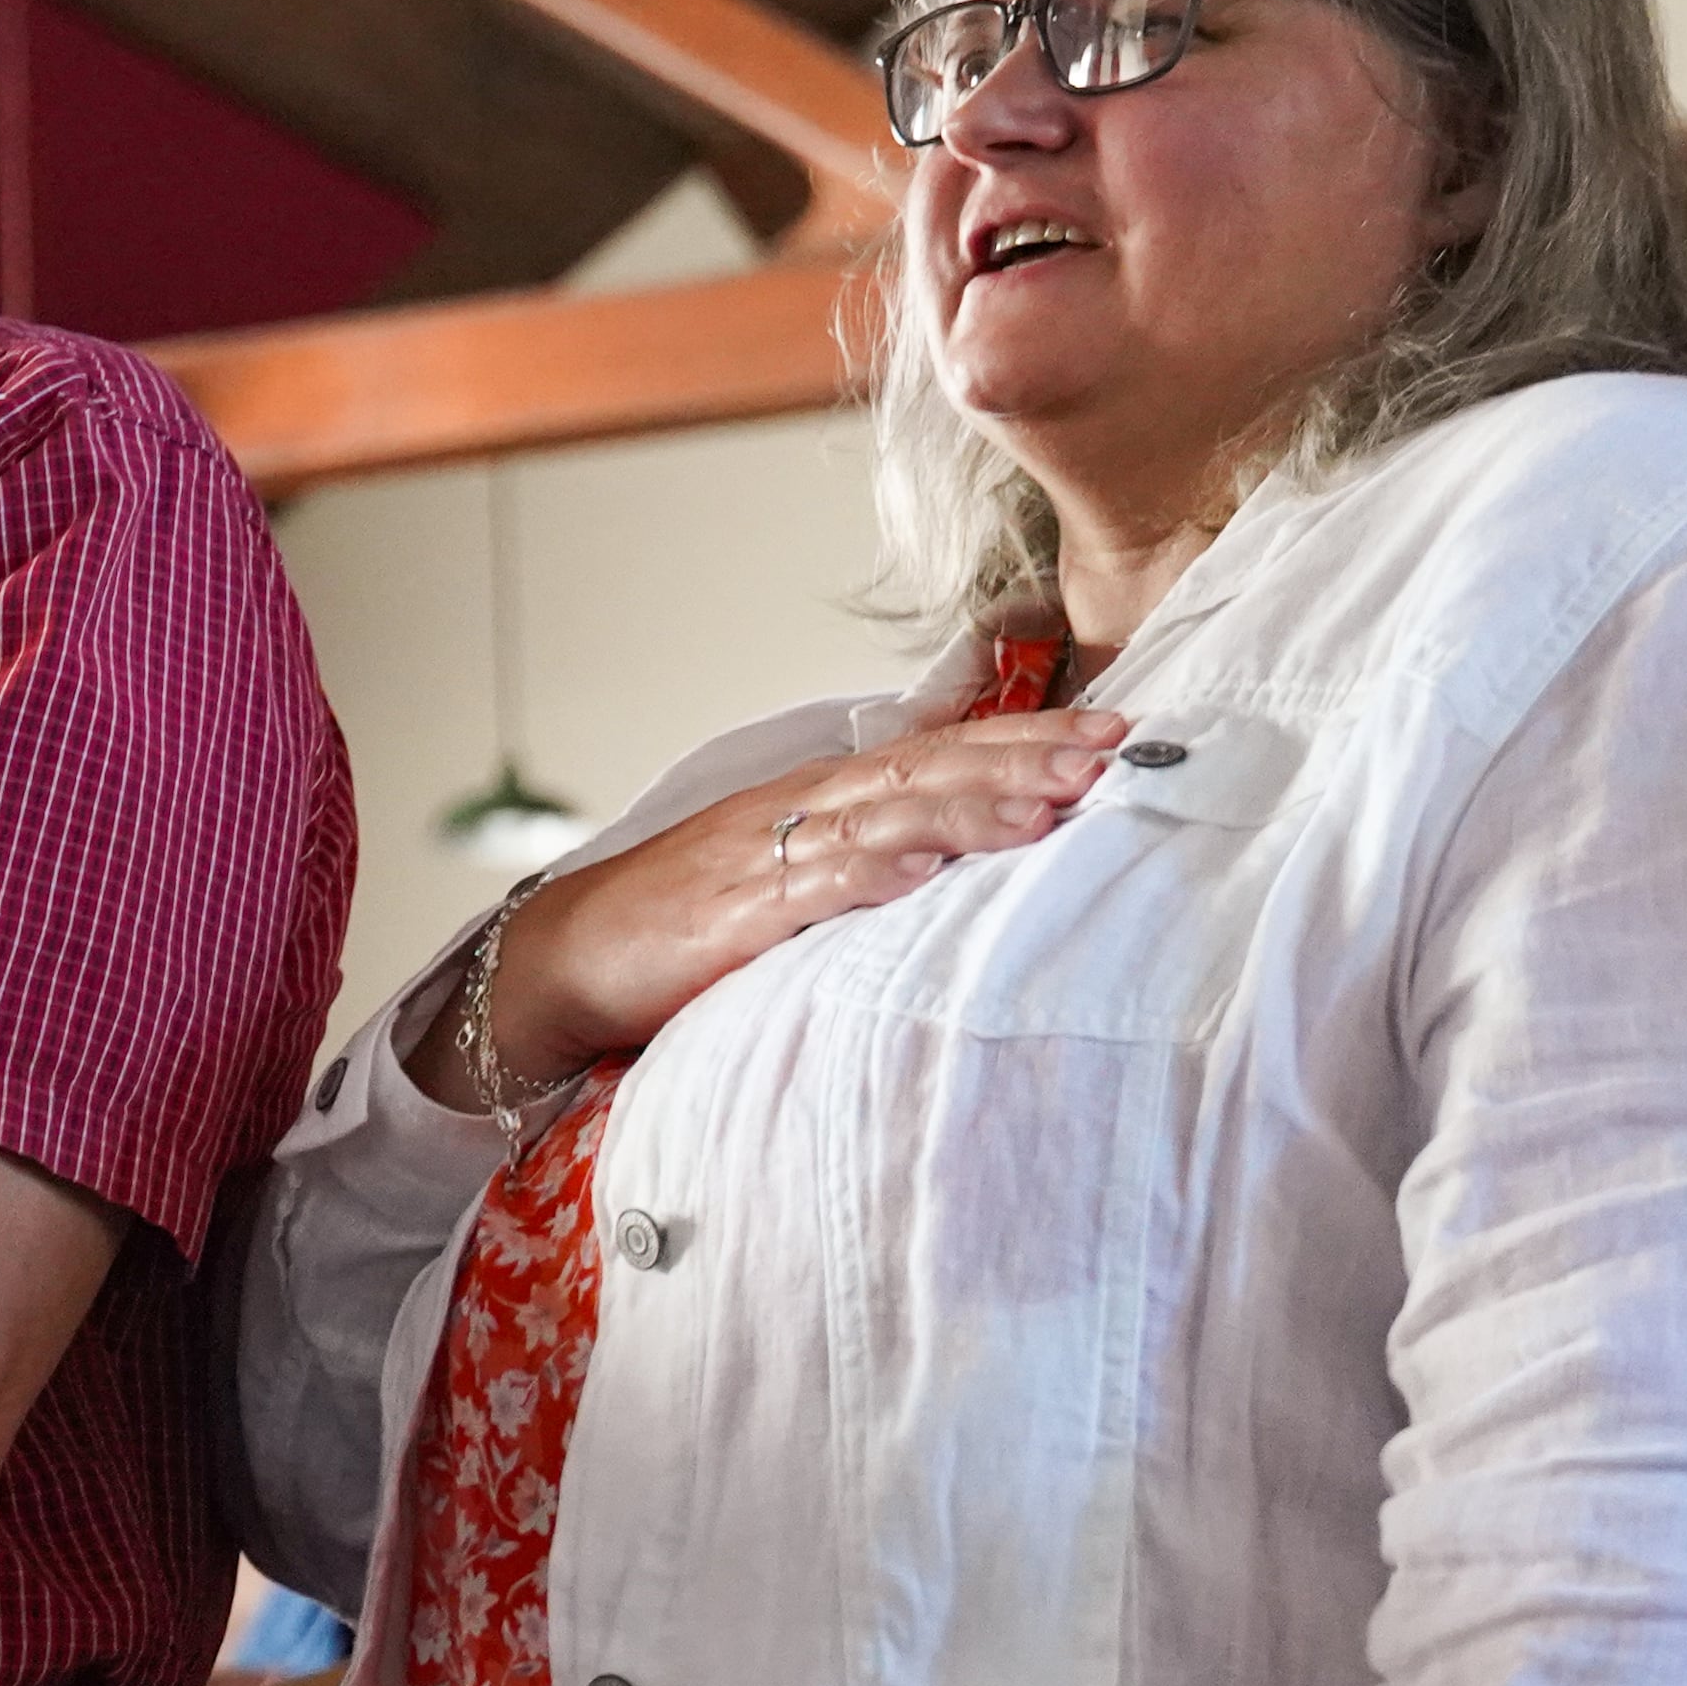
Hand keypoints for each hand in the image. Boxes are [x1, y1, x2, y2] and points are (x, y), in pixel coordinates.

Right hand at [429, 711, 1127, 1103]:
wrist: (570, 954)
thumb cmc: (689, 916)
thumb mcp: (795, 867)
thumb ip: (876, 846)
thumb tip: (967, 842)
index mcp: (827, 797)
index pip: (943, 751)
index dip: (1029, 737)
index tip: (1116, 731)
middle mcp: (805, 810)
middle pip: (929, 770)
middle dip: (1025, 758)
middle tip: (1112, 752)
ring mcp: (768, 857)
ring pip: (885, 819)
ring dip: (968, 809)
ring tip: (1046, 806)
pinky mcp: (732, 914)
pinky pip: (809, 888)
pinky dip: (868, 875)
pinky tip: (922, 872)